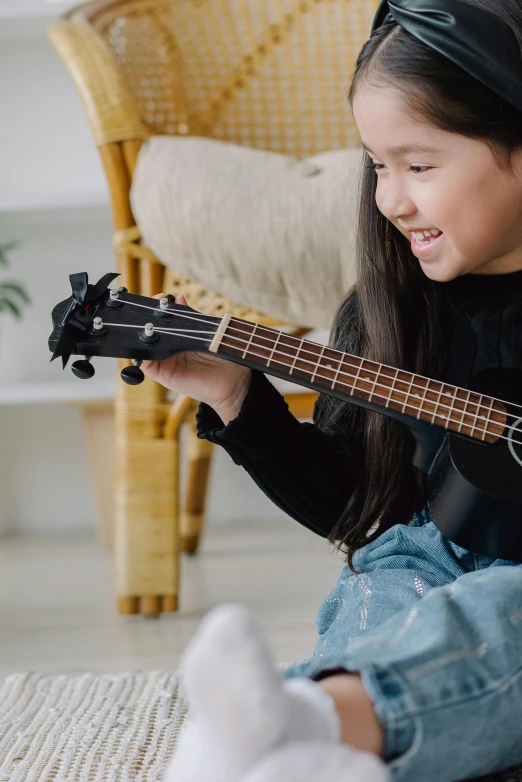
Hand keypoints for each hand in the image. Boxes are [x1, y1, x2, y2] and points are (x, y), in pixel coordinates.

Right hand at [141, 294, 251, 423]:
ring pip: (143, 347)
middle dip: (148, 316)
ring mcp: (165, 362)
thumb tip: (178, 298)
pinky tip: (147, 341)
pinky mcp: (164, 376)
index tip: (161, 297)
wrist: (233, 381)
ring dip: (142, 333)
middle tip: (156, 303)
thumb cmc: (222, 356)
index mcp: (178, 338)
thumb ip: (191, 317)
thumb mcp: (206, 331)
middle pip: (149, 332)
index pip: (161, 321)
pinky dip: (140, 354)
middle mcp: (169, 350)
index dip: (157, 308)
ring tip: (150, 321)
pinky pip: (145, 364)